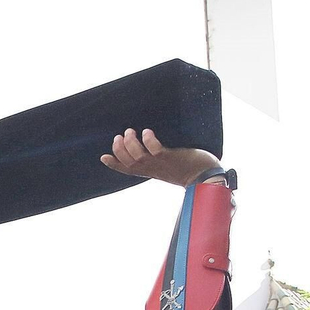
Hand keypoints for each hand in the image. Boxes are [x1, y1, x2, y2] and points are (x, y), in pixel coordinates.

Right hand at [100, 129, 221, 187]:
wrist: (205, 177)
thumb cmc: (189, 170)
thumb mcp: (169, 166)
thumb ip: (159, 158)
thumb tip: (152, 146)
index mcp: (150, 172)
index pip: (127, 170)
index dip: (114, 164)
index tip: (103, 156)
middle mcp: (152, 169)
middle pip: (128, 162)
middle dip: (119, 149)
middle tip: (118, 136)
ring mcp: (161, 164)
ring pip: (138, 156)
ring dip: (130, 143)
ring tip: (130, 131)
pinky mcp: (171, 157)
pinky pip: (155, 150)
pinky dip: (149, 140)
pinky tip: (147, 132)